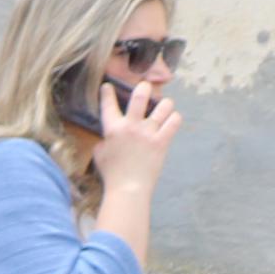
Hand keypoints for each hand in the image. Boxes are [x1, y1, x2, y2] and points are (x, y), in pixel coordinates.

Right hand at [90, 73, 180, 198]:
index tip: (108, 86)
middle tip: (145, 86)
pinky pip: (175, 121)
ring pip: (164, 106)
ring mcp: (148, 133)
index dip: (107, 93)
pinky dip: (174, 119)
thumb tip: (109, 136)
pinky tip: (171, 121)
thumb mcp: (100, 154)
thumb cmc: (112, 173)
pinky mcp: (162, 141)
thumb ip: (104, 140)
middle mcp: (131, 126)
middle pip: (140, 95)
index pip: (108, 105)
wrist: (128, 188)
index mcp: (112, 129)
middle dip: (144, 87)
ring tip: (164, 108)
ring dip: (165, 105)